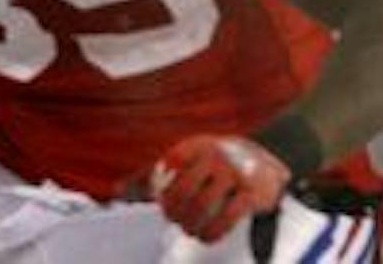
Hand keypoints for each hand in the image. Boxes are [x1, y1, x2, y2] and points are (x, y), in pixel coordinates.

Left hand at [141, 135, 290, 243]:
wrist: (265, 161)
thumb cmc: (213, 164)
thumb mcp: (184, 161)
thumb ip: (150, 175)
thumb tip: (117, 191)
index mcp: (196, 146)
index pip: (167, 170)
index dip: (163, 194)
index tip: (168, 203)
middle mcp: (216, 155)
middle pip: (181, 193)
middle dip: (174, 213)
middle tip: (178, 219)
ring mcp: (235, 173)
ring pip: (201, 209)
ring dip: (191, 226)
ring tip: (191, 228)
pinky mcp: (251, 193)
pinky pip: (225, 220)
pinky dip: (211, 235)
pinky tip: (206, 236)